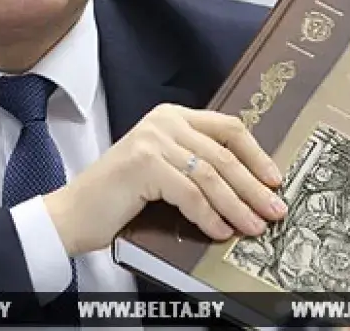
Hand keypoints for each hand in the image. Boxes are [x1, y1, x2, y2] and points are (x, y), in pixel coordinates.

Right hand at [43, 103, 286, 255]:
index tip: (275, 180)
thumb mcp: (163, 169)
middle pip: (224, 155)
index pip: (228, 128)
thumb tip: (250, 187)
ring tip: (254, 226)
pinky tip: (220, 232)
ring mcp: (153, 141)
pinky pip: (191, 195)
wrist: (74, 213)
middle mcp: (163, 122)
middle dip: (254, 187)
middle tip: (274, 210)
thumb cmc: (120, 197)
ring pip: (212, 177)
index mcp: (171, 117)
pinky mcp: (144, 165)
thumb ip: (195, 165)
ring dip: (238, 206)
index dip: (256, 155)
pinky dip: (210, 216)